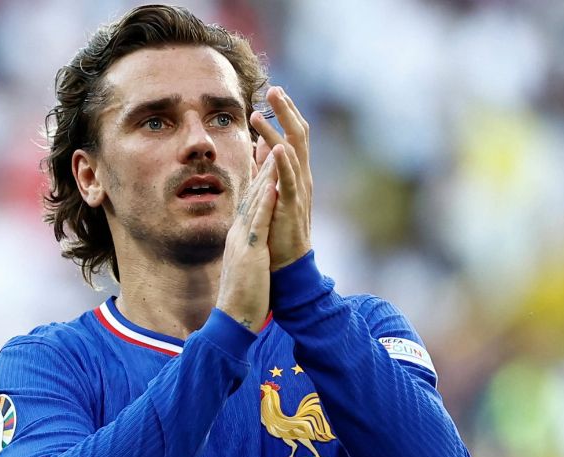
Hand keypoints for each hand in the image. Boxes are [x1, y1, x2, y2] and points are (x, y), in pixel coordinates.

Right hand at [215, 155, 277, 331]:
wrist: (233, 319)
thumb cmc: (241, 297)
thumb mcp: (244, 267)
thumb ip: (245, 251)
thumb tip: (248, 243)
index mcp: (238, 237)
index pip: (249, 202)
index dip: (257, 178)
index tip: (264, 158)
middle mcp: (238, 234)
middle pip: (250, 194)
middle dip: (261, 167)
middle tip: (266, 140)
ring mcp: (243, 241)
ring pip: (255, 201)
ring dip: (264, 175)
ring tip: (273, 149)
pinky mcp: (251, 251)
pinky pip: (260, 221)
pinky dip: (266, 200)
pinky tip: (273, 184)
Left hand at [250, 87, 311, 270]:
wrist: (287, 260)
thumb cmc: (278, 226)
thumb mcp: (272, 190)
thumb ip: (268, 167)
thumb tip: (262, 143)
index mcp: (296, 171)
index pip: (294, 134)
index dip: (286, 112)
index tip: (275, 91)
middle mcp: (301, 176)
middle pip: (298, 135)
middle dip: (286, 111)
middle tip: (274, 89)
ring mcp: (298, 189)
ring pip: (292, 152)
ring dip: (277, 130)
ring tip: (262, 112)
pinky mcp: (292, 205)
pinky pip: (289, 180)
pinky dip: (284, 162)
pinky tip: (277, 147)